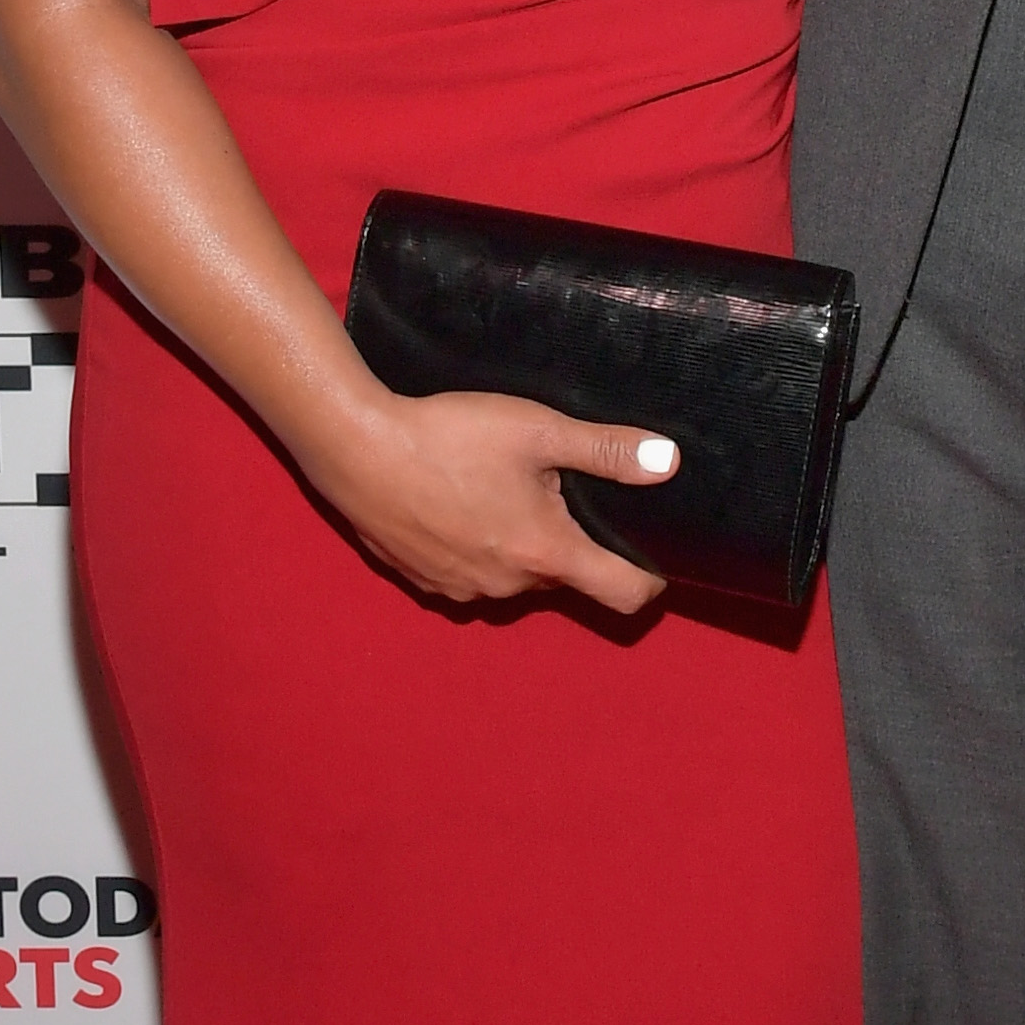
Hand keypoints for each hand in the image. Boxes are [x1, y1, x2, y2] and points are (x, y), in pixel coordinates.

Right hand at [311, 387, 674, 617]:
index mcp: (546, 554)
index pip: (625, 595)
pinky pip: (472, 575)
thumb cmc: (448, 436)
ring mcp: (464, 590)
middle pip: (566, 578)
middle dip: (568, 541)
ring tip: (496, 489)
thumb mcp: (537, 429)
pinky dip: (477, 548)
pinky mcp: (427, 584)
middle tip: (550, 485)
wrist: (356, 448)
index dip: (650, 579)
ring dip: (519, 544)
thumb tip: (668, 462)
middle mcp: (508, 587)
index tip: (653, 555)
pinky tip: (457, 504)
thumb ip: (606, 449)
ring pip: (516, 576)